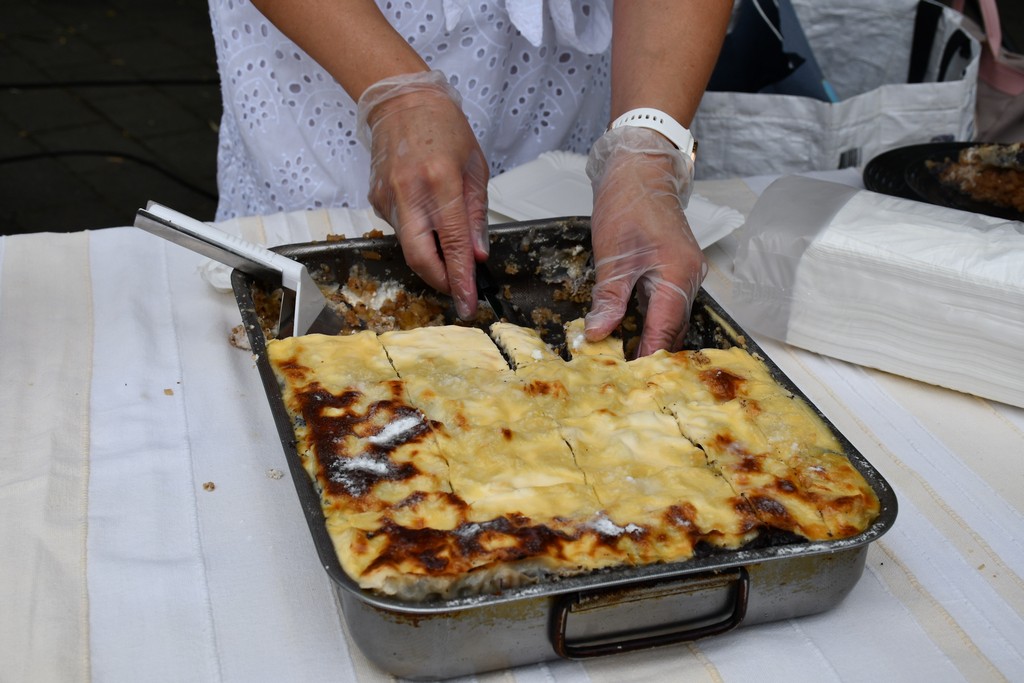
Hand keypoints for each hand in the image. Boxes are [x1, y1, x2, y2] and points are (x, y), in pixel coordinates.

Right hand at [357, 71, 488, 318]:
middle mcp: (409, 193)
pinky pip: (400, 230)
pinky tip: (428, 219)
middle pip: (420, 257)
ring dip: (431, 259)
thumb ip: (475, 216)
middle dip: (441, 282)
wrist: (401, 102)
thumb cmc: (444, 129)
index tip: (468, 302)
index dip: (460, 278)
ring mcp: (387, 198)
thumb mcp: (475, 168)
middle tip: (458, 293)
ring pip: (409, 247)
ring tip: (450, 252)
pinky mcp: (376, 200)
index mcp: (440, 182)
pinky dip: (418, 236)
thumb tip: (477, 256)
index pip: (452, 243)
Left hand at [584, 126, 706, 355]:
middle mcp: (690, 278)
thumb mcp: (611, 257)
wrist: (640, 172)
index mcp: (677, 275)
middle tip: (624, 377)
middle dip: (650, 354)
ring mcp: (687, 274)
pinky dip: (651, 322)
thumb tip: (599, 334)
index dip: (647, 356)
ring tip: (625, 362)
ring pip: (671, 319)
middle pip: (673, 329)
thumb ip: (609, 299)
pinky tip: (632, 334)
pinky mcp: (678, 270)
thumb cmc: (627, 205)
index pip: (664, 329)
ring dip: (651, 340)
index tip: (630, 379)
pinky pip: (668, 305)